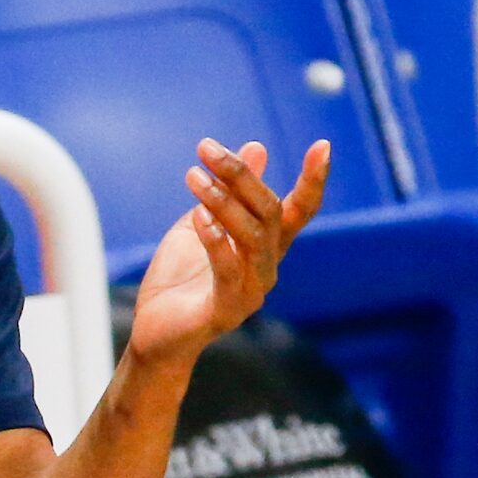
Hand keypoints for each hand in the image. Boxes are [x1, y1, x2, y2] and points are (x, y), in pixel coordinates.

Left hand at [130, 138, 330, 368]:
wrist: (154, 333)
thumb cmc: (179, 278)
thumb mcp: (201, 224)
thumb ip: (228, 192)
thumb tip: (256, 146)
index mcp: (266, 246)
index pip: (299, 210)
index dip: (313, 180)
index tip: (323, 145)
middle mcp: (267, 267)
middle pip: (270, 212)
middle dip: (241, 175)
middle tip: (206, 148)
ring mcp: (251, 291)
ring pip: (252, 237)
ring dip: (223, 202)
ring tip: (194, 177)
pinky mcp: (227, 310)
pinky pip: (229, 269)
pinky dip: (215, 239)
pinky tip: (197, 216)